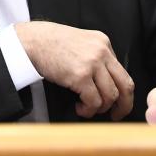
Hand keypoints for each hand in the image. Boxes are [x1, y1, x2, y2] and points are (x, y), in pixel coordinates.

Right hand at [15, 21, 133, 119]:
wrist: (30, 41)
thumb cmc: (49, 42)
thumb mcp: (78, 42)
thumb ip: (94, 55)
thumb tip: (103, 80)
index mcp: (102, 41)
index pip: (121, 71)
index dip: (120, 90)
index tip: (117, 102)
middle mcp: (102, 52)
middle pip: (125, 85)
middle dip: (124, 105)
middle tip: (116, 115)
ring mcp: (92, 64)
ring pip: (110, 96)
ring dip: (101, 108)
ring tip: (87, 109)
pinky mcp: (80, 76)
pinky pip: (94, 101)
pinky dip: (89, 110)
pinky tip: (80, 108)